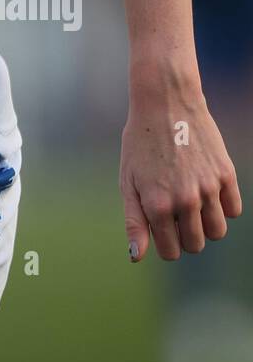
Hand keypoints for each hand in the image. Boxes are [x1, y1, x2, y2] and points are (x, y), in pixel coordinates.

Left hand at [121, 96, 241, 260]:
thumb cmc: (140, 143)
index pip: (171, 252)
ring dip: (206, 224)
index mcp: (158, 205)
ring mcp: (209, 188)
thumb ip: (134, 221)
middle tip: (175, 212)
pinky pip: (233, 210)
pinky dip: (223, 206)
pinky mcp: (226, 174)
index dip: (165, 243)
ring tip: (192, 203)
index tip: (161, 226)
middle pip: (196, 245)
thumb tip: (137, 257)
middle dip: (185, 236)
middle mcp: (185, 200)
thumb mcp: (127, 181)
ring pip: (217, 232)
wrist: (165, 103)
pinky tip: (208, 190)